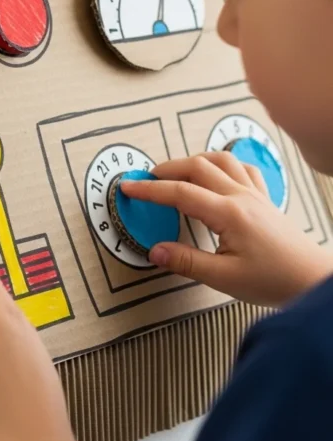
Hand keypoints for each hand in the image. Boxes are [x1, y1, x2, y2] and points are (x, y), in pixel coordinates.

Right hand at [121, 152, 332, 307]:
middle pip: (197, 167)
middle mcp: (241, 197)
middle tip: (146, 179)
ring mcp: (255, 194)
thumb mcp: (224, 278)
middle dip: (167, 169)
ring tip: (176, 172)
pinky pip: (243, 168)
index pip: (180, 193)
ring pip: (220, 160)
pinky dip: (224, 164)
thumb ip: (187, 261)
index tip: (129, 188)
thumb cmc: (274, 280)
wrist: (311, 279)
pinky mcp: (265, 199)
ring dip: (194, 161)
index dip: (150, 189)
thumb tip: (156, 251)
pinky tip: (217, 173)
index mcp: (229, 214)